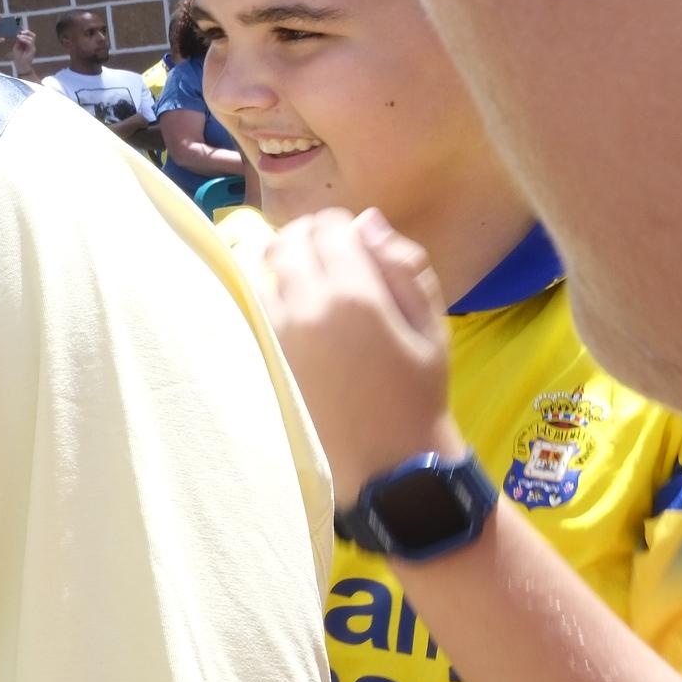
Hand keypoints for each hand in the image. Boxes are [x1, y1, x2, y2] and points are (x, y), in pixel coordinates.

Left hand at [254, 207, 459, 498]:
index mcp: (356, 294)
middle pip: (288, 243)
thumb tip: (367, 220)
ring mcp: (277, 331)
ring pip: (261, 270)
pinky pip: (251, 304)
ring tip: (304, 277)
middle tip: (324, 250)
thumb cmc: (419, 392)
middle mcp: (306, 305)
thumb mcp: (430, 326)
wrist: (389, 461)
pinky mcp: (262, 354)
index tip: (348, 235)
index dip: (339, 225)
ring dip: (279, 262)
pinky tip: (286, 304)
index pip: (329, 229)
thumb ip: (403, 267)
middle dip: (305, 237)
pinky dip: (263, 292)